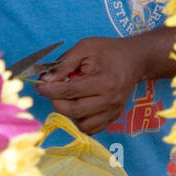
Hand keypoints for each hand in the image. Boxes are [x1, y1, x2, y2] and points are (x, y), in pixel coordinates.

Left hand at [35, 34, 153, 134]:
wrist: (135, 59)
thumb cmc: (109, 51)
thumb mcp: (86, 48)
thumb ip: (65, 63)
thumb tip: (45, 80)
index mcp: (105, 81)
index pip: (71, 91)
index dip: (51, 90)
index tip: (40, 86)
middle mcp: (111, 100)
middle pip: (75, 111)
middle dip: (56, 101)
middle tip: (51, 91)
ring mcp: (113, 111)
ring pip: (82, 123)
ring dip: (69, 112)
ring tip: (70, 97)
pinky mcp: (114, 117)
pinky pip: (92, 128)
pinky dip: (81, 120)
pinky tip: (80, 105)